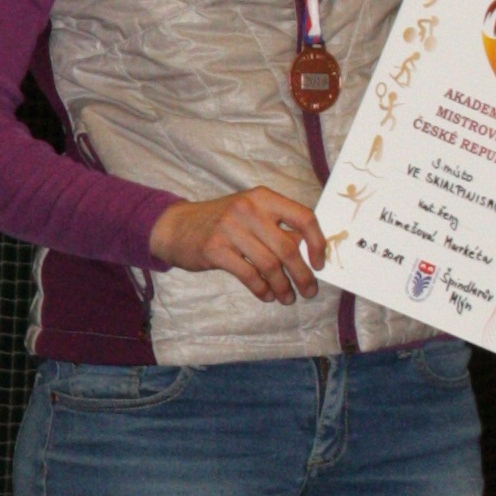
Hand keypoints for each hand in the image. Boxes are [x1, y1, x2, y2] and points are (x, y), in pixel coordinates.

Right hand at [150, 187, 327, 301]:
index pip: (303, 218)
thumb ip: (276, 226)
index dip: (317, 243)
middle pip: (287, 248)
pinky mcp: (215, 250)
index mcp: (263, 198)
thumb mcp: (249, 213)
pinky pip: (248, 275)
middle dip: (303, 275)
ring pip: (269, 265)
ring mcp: (230, 229)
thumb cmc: (220, 222)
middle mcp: (248, 209)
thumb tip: (307, 253)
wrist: (176, 227)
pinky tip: (267, 295)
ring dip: (283, 286)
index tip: (319, 263)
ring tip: (287, 298)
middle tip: (309, 291)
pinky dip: (262, 289)